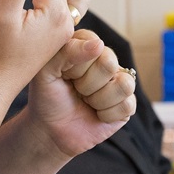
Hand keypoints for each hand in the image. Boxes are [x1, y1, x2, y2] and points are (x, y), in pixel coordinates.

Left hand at [25, 29, 136, 156]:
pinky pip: (127, 105)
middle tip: (76, 90)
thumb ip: (67, 51)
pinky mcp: (127, 104)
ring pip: (124, 85)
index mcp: (87, 43)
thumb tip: (98, 45)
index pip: (95, 46)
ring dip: (98, 100)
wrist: (50, 129)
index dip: (75, 67)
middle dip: (86, 85)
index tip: (64, 75)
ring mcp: (119, 81)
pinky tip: (97, 114)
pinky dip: (106, 115)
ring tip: (86, 101)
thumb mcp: (46, 71)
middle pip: (109, 65)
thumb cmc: (47, 96)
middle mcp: (106, 59)